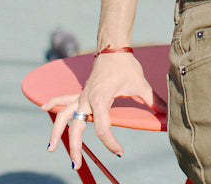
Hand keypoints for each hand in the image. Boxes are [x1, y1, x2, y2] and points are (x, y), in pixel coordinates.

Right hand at [44, 52, 165, 169]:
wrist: (114, 47)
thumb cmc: (127, 66)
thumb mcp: (140, 84)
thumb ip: (152, 101)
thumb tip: (167, 114)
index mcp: (101, 98)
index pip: (102, 127)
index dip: (110, 143)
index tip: (120, 152)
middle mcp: (87, 98)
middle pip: (77, 126)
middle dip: (75, 146)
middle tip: (77, 164)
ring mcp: (82, 95)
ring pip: (64, 115)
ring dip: (57, 131)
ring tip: (50, 148)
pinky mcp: (81, 93)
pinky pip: (64, 99)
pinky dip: (53, 104)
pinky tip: (43, 109)